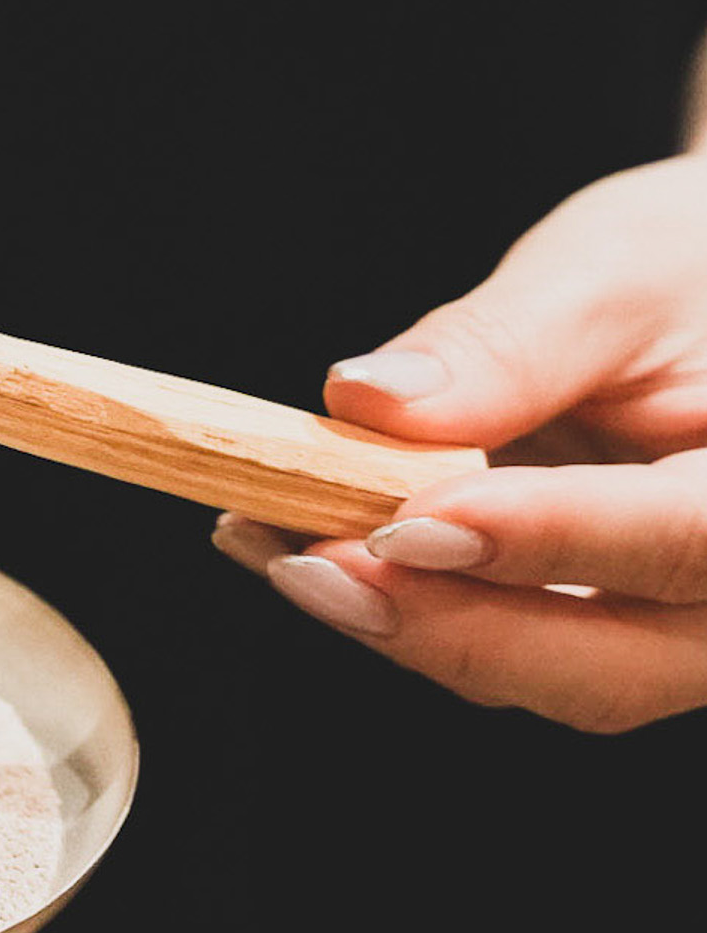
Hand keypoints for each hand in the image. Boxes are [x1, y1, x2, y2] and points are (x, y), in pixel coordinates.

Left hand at [214, 155, 706, 731]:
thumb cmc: (691, 261)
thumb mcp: (608, 273)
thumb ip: (502, 348)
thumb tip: (367, 403)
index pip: (678, 545)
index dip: (540, 542)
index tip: (406, 522)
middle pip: (607, 663)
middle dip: (442, 622)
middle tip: (302, 565)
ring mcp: (682, 626)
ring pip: (549, 671)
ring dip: (401, 620)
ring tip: (268, 542)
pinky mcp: (611, 621)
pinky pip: (514, 640)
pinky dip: (407, 601)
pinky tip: (295, 544)